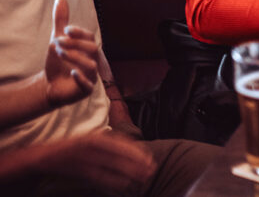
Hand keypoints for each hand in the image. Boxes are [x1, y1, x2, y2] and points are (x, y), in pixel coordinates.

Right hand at [9, 131, 155, 193]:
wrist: (42, 157)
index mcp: (95, 136)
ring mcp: (82, 157)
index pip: (121, 142)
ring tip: (142, 179)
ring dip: (128, 173)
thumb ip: (108, 144)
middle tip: (151, 170)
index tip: (150, 158)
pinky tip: (123, 186)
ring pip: (110, 165)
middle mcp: (90, 144)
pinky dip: (111, 181)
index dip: (137, 151)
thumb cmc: (71, 150)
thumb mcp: (90, 142)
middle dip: (136, 162)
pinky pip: (97, 176)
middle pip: (119, 154)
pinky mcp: (76, 169)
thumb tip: (133, 151)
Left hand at [45, 0, 98, 108]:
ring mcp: (92, 76)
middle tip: (57, 42)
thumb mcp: (58, 39)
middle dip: (76, 44)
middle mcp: (94, 61)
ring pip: (91, 65)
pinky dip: (81, 78)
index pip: (90, 37)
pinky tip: (71, 72)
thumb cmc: (58, 62)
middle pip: (93, 49)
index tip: (66, 29)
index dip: (80, 33)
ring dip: (76, 58)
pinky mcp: (86, 90)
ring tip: (60, 53)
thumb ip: (61, 19)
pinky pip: (88, 85)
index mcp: (89, 49)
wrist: (50, 86)